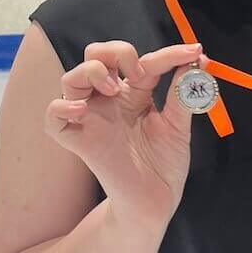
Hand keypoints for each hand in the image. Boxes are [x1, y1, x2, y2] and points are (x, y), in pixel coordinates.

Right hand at [44, 41, 206, 225]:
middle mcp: (108, 101)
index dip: (167, 54)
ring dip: (90, 72)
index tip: (193, 52)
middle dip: (115, 51)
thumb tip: (197, 59)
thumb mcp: (179, 124)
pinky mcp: (80, 141)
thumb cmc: (164, 164)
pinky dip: (62, 107)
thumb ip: (183, 92)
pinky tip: (82, 110)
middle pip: (94, 55)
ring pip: (70, 78)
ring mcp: (91, 119)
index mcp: (132, 93)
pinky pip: (54, 118)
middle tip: (138, 73)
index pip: (141, 60)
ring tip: (112, 88)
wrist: (157, 201)